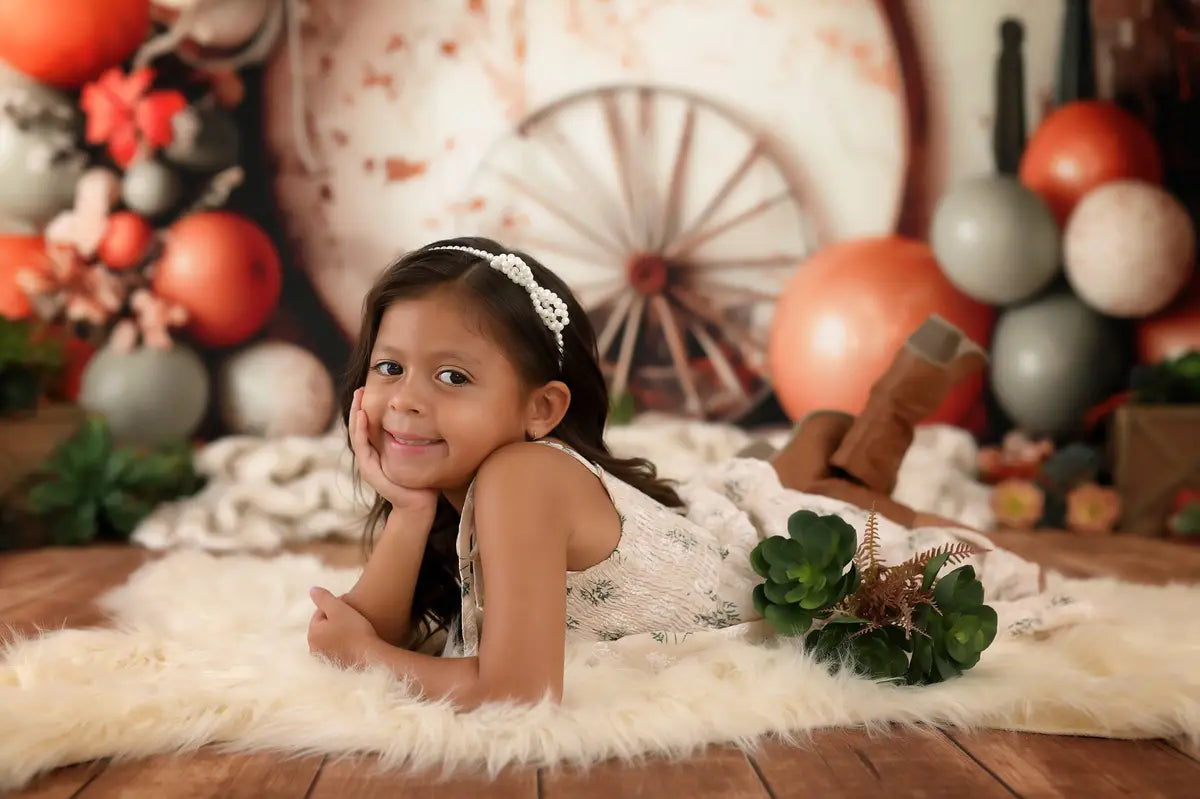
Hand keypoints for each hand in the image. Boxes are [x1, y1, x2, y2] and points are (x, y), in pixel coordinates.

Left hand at [307, 586, 380, 667]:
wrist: (371, 657)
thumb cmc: (355, 630)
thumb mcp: (339, 608)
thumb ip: (323, 597)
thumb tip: (312, 589)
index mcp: (312, 633)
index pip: (320, 613)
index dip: (336, 606)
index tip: (350, 605)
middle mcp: (313, 649)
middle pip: (324, 626)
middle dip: (336, 619)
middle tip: (353, 615)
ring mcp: (324, 660)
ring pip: (330, 638)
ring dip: (339, 632)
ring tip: (356, 628)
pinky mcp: (335, 667)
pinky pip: (337, 650)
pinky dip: (344, 644)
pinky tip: (356, 642)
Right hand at [349, 387, 439, 515]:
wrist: (420, 506)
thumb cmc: (422, 481)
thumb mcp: (419, 454)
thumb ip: (416, 439)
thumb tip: (427, 416)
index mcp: (380, 451)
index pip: (369, 426)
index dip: (367, 408)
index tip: (369, 389)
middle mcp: (371, 457)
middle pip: (360, 428)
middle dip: (358, 407)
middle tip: (360, 388)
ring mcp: (369, 465)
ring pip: (358, 435)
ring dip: (356, 415)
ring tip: (359, 398)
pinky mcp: (371, 472)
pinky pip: (363, 447)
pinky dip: (361, 431)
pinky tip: (363, 417)